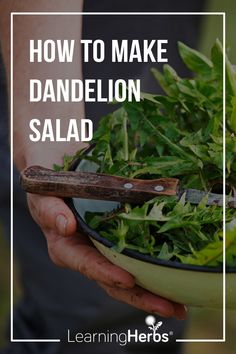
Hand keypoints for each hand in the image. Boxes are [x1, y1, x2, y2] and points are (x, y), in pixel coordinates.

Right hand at [27, 194, 186, 319]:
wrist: (59, 172)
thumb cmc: (50, 186)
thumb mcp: (43, 193)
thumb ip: (49, 209)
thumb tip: (65, 227)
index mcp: (66, 248)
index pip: (87, 264)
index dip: (106, 273)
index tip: (127, 280)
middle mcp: (87, 255)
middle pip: (113, 282)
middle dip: (140, 297)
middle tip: (169, 308)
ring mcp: (104, 251)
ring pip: (129, 277)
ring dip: (154, 292)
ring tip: (180, 305)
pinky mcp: (119, 242)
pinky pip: (137, 259)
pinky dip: (156, 271)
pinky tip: (177, 279)